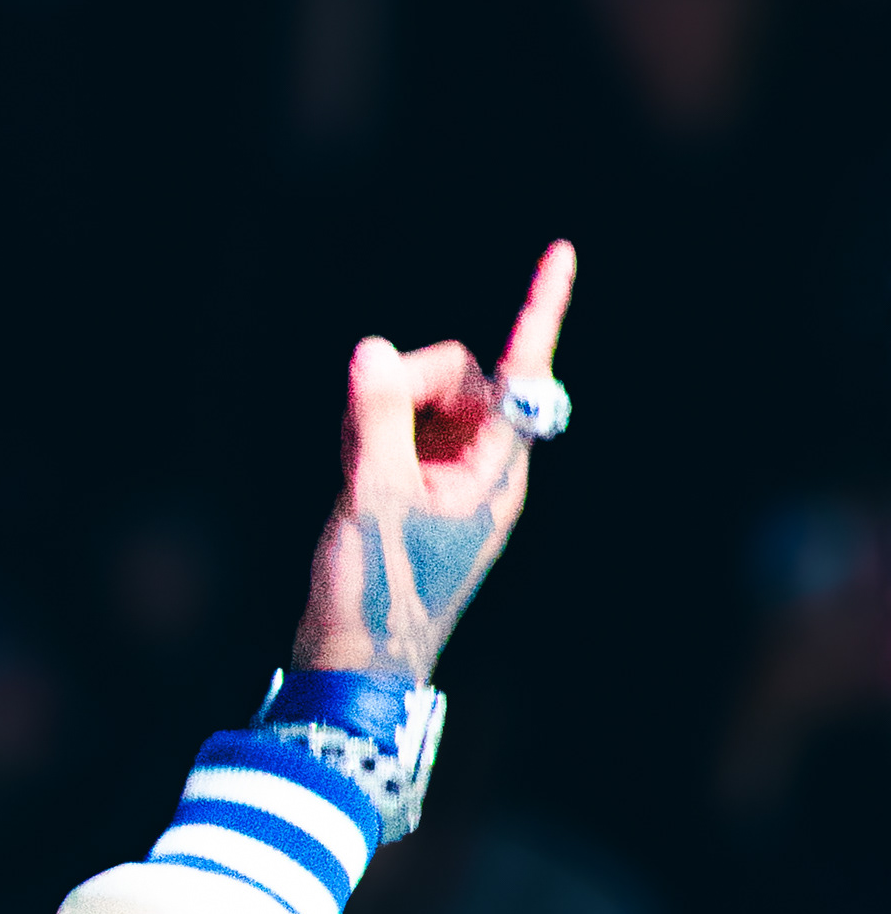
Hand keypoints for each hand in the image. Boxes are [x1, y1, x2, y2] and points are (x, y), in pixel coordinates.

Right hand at [285, 237, 575, 688]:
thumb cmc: (379, 586)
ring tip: (355, 461)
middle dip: (413, 381)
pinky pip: (405, 430)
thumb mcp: (372, 493)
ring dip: (388, 410)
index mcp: (496, 470)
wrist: (357, 660)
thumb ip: (376, 416)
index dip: (539, 310)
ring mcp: (454, 479)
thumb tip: (374, 348)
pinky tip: (351, 461)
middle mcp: (485, 468)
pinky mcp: (421, 490)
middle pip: (463, 379)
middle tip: (363, 417)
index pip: (521, 374)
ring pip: (428, 402)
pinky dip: (376, 430)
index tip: (561, 252)